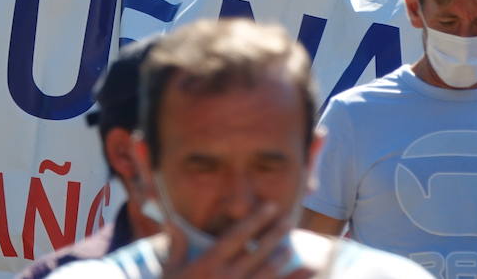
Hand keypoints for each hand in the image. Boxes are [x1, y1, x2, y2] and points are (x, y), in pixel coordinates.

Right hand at [162, 203, 294, 278]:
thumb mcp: (171, 271)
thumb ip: (177, 246)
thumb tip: (172, 221)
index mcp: (209, 263)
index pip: (237, 236)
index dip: (256, 220)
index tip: (271, 206)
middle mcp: (227, 276)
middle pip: (258, 252)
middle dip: (275, 234)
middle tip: (289, 219)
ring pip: (267, 274)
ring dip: (282, 259)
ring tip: (291, 247)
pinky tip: (305, 272)